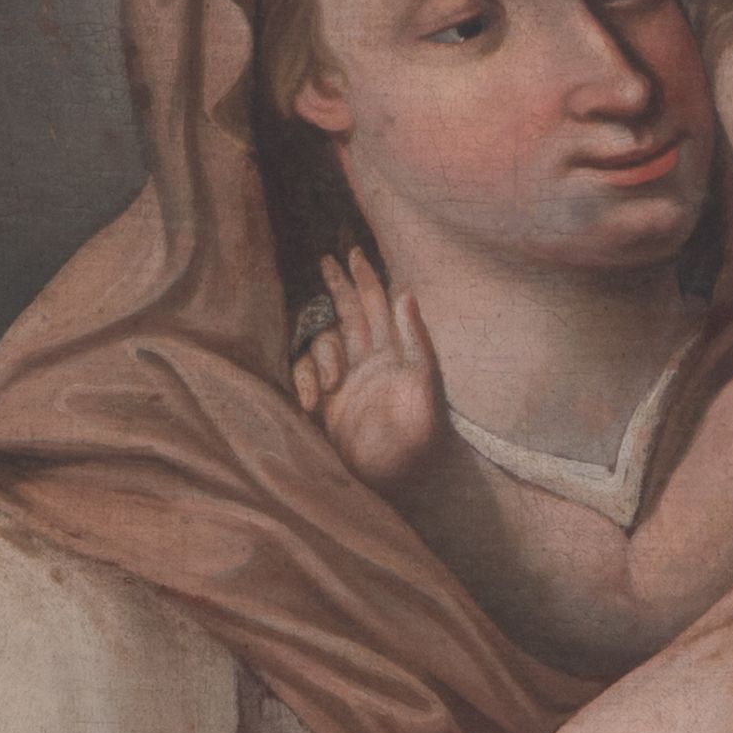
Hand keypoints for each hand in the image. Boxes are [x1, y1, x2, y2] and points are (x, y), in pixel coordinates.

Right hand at [292, 249, 448, 490]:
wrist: (401, 480)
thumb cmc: (422, 436)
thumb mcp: (425, 386)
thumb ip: (416, 341)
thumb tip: (405, 294)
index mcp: (395, 353)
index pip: (378, 306)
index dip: (365, 278)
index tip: (352, 252)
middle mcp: (370, 362)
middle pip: (350, 313)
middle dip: (338, 287)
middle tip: (325, 260)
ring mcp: (347, 381)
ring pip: (324, 343)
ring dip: (323, 356)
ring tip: (331, 385)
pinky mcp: (328, 404)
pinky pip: (307, 375)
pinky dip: (307, 382)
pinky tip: (314, 405)